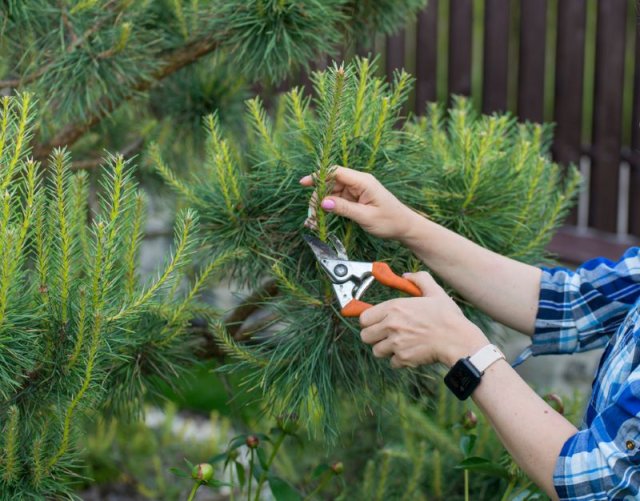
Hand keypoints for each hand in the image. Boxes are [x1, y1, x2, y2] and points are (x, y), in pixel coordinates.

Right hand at [300, 166, 418, 239]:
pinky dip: (331, 208)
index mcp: (363, 181)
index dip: (319, 176)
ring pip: (333, 193)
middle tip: (311, 213)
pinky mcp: (357, 199)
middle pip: (332, 183)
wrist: (405, 227)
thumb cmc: (390, 221)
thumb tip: (324, 202)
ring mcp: (358, 191)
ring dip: (323, 204)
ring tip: (315, 220)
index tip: (304, 183)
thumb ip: (344, 208)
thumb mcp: (365, 216)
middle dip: (319, 196)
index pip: (336, 172)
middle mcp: (359, 183)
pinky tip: (323, 218)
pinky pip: (339, 200)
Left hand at [359, 272, 488, 367]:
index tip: (374, 322)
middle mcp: (391, 325)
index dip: (368, 320)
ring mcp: (396, 343)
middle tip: (384, 334)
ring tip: (398, 344)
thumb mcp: (435, 292)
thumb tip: (406, 276)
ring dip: (385, 349)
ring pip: (376, 351)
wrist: (459, 340)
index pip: (363, 318)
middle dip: (374, 336)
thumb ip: (419, 279)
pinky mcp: (404, 359)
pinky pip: (392, 362)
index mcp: (394, 307)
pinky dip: (400, 360)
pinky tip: (410, 352)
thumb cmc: (447, 316)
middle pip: (365, 336)